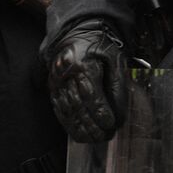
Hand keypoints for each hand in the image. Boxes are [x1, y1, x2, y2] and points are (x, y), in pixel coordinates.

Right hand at [47, 22, 128, 142]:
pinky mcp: (52, 88)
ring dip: (81, 128)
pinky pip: (59, 110)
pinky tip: (79, 134)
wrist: (78, 33)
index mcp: (82, 62)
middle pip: (78, 105)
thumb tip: (119, 111)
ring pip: (67, 110)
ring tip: (94, 139)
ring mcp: (56, 81)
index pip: (91, 93)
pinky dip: (69, 125)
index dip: (100, 112)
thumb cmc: (99, 46)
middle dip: (92, 125)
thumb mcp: (115, 58)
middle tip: (105, 136)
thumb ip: (118, 84)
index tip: (111, 124)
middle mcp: (65, 73)